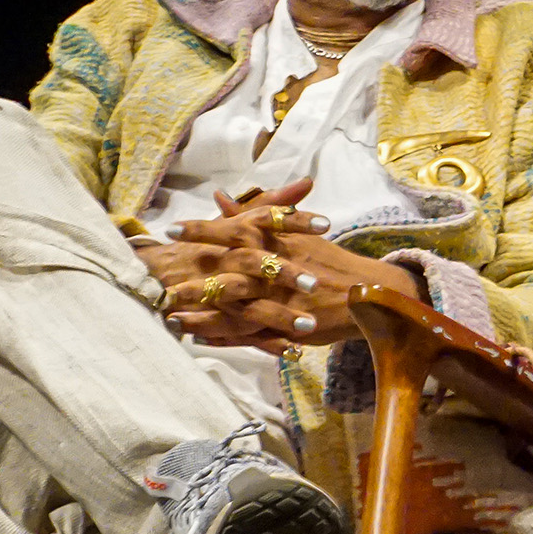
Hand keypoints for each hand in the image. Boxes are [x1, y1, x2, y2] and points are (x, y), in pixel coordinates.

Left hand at [154, 176, 422, 347]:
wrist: (372, 293)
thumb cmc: (333, 262)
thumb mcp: (296, 232)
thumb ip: (258, 213)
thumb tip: (220, 196)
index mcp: (282, 240)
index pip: (238, 229)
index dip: (203, 230)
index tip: (172, 230)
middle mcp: (281, 266)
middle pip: (229, 267)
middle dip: (194, 273)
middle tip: (161, 279)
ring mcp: (283, 297)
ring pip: (233, 303)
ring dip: (200, 309)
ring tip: (169, 313)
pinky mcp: (288, 323)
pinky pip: (248, 331)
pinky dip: (221, 334)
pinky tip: (196, 337)